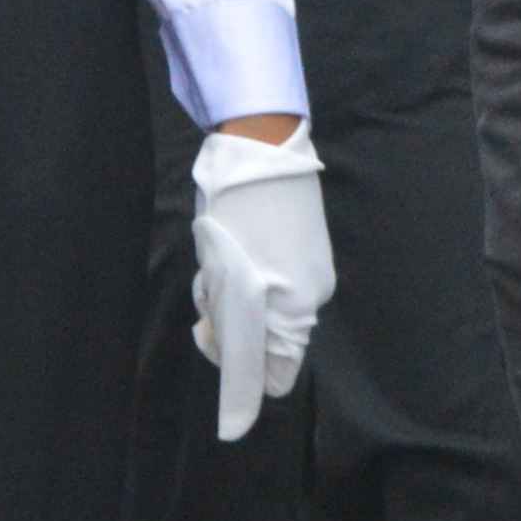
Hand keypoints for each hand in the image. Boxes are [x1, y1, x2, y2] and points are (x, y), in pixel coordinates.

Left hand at [187, 125, 332, 440]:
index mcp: (292, 310)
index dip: (235, 372)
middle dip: (230, 330)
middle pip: (266, 346)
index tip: (208, 336)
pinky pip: (278, 288)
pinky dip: (252, 282)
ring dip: (236, 303)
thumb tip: (223, 355)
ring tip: (216, 259)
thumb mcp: (219, 276)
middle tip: (206, 291)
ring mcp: (314, 272)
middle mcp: (312, 296)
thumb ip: (227, 331)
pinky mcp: (309, 252)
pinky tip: (235, 248)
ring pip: (268, 315)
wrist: (263, 144)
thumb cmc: (234, 210)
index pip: (271, 377)